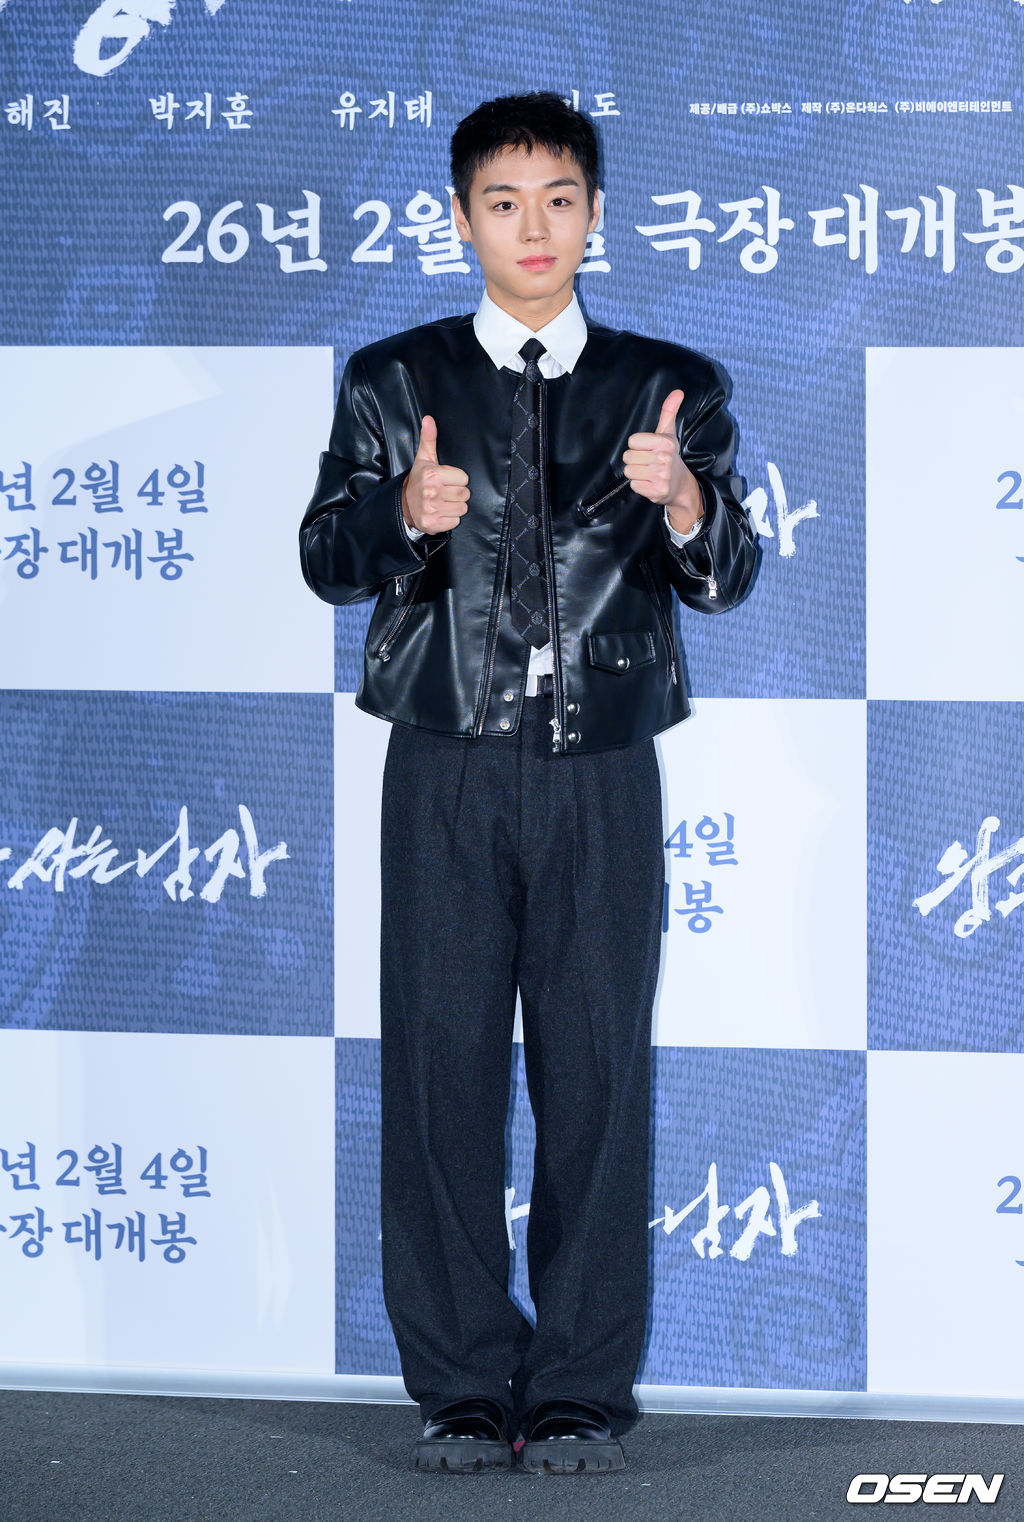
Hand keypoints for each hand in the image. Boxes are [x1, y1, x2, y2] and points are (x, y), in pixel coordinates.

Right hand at [401, 415, 470, 533]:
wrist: (403, 505)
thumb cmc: (418, 480)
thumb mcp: (424, 459)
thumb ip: (429, 439)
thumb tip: (429, 418)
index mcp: (433, 474)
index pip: (464, 479)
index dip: (457, 480)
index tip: (445, 480)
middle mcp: (431, 491)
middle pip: (465, 494)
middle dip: (457, 494)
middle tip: (444, 492)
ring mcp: (431, 509)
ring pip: (462, 509)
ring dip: (455, 507)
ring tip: (442, 502)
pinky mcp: (432, 524)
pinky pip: (455, 522)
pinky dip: (450, 519)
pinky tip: (440, 513)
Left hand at [622, 389, 701, 531]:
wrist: (680, 485)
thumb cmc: (670, 456)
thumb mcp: (668, 434)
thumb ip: (668, 412)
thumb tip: (677, 392)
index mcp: (665, 443)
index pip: (632, 441)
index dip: (637, 446)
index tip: (648, 449)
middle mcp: (664, 458)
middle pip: (628, 457)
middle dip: (635, 460)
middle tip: (648, 462)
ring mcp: (661, 476)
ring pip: (629, 471)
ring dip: (636, 473)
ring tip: (648, 473)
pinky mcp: (657, 491)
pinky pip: (634, 485)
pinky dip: (639, 485)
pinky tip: (649, 483)